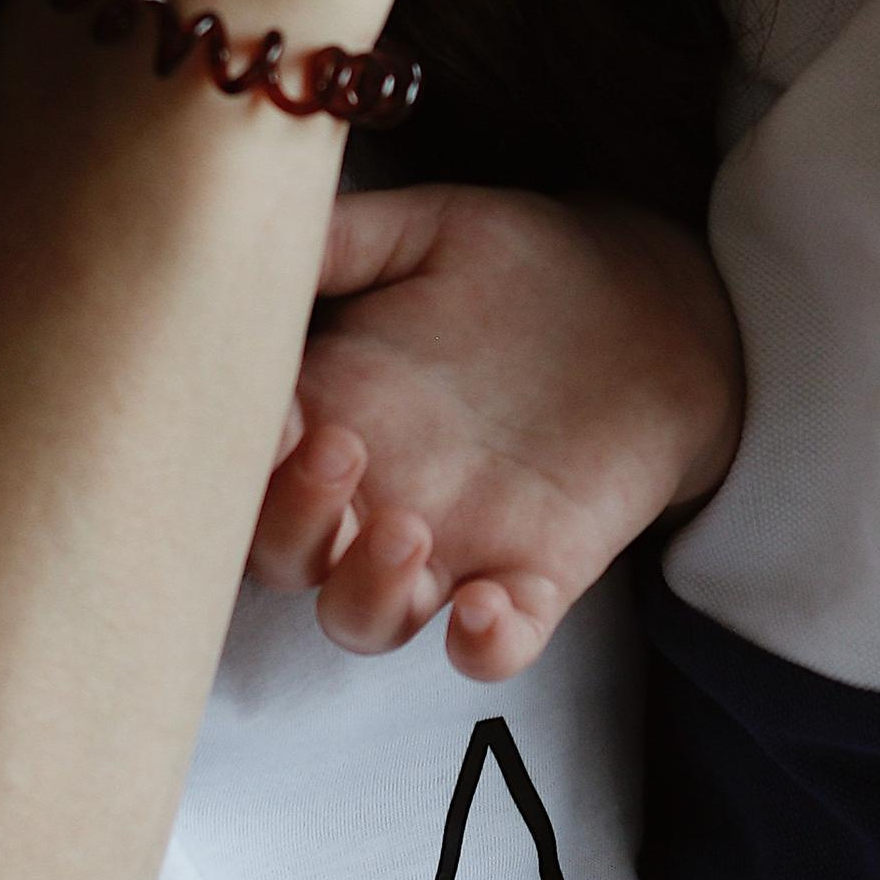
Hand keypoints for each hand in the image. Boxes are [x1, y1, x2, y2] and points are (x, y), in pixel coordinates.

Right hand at [247, 182, 742, 675]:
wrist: (651, 301)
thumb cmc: (525, 264)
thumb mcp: (433, 231)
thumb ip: (345, 237)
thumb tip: (262, 231)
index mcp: (330, 409)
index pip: (242, 461)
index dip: (228, 452)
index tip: (255, 411)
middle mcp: (374, 492)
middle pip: (281, 554)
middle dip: (290, 522)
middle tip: (341, 454)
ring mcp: (450, 545)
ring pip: (362, 618)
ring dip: (366, 593)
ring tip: (408, 533)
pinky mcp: (534, 576)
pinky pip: (494, 647)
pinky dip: (482, 648)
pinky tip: (487, 610)